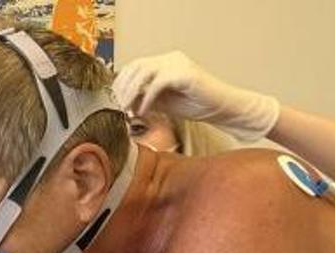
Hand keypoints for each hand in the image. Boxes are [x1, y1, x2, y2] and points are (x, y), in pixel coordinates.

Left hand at [113, 51, 278, 141]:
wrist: (221, 108)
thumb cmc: (194, 105)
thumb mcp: (161, 101)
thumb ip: (143, 97)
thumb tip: (121, 102)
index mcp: (164, 62)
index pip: (133, 67)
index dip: (120, 84)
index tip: (114, 103)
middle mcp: (170, 58)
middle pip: (135, 67)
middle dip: (122, 89)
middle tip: (117, 108)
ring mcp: (178, 63)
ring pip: (143, 73)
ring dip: (131, 93)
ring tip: (127, 111)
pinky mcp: (185, 73)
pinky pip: (157, 84)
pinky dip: (146, 98)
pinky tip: (142, 112)